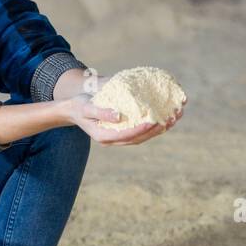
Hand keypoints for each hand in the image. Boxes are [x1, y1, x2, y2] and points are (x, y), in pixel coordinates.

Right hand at [64, 93, 186, 145]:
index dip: (141, 130)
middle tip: (171, 119)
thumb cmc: (78, 106)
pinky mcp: (121, 131)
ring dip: (158, 129)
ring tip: (173, 118)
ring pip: (141, 137)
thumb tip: (118, 116)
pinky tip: (162, 118)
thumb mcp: (86, 107)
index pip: (127, 135)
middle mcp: (112, 140)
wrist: (72, 110)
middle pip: (138, 139)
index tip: (154, 121)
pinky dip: (152, 126)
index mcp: (104, 137)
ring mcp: (117, 137)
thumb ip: (101, 112)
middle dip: (156, 130)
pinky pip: (139, 131)